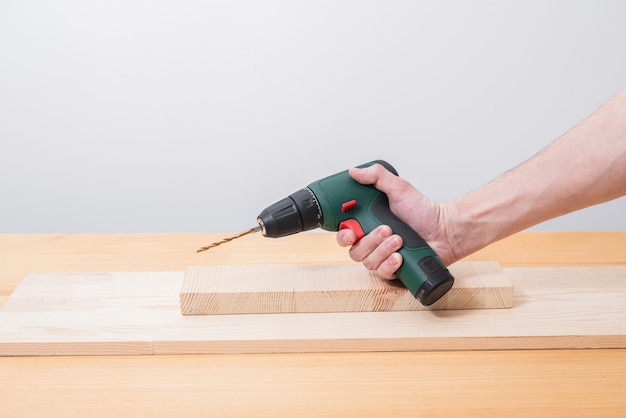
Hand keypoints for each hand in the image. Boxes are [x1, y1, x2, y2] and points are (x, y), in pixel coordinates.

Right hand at [336, 164, 456, 278]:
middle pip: (354, 250)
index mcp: (369, 223)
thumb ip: (376, 177)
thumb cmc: (424, 211)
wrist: (445, 230)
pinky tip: (399, 256)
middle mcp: (373, 242)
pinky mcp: (393, 269)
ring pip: (367, 261)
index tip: (351, 231)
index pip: (345, 233)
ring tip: (399, 239)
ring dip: (382, 249)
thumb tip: (355, 171)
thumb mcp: (399, 188)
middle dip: (368, 241)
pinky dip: (390, 264)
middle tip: (384, 229)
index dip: (343, 234)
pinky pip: (382, 272)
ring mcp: (382, 256)